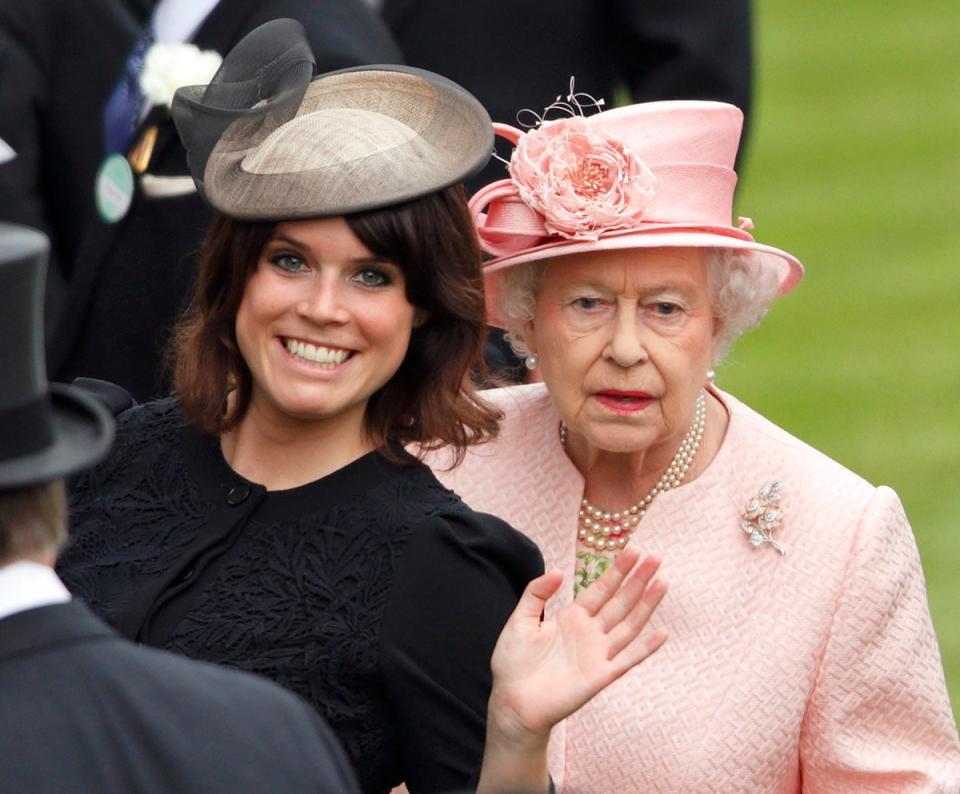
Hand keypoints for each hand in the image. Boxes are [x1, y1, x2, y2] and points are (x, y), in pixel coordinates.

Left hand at [487, 547, 666, 745]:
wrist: (513, 702)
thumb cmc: (513, 663)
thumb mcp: (520, 620)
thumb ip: (536, 594)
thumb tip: (558, 571)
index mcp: (572, 617)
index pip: (600, 589)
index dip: (617, 571)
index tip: (634, 551)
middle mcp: (589, 632)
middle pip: (619, 601)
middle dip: (637, 580)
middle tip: (656, 558)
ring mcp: (598, 653)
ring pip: (628, 624)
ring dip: (646, 605)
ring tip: (662, 583)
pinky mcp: (601, 675)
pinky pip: (627, 659)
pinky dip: (645, 648)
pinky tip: (662, 633)